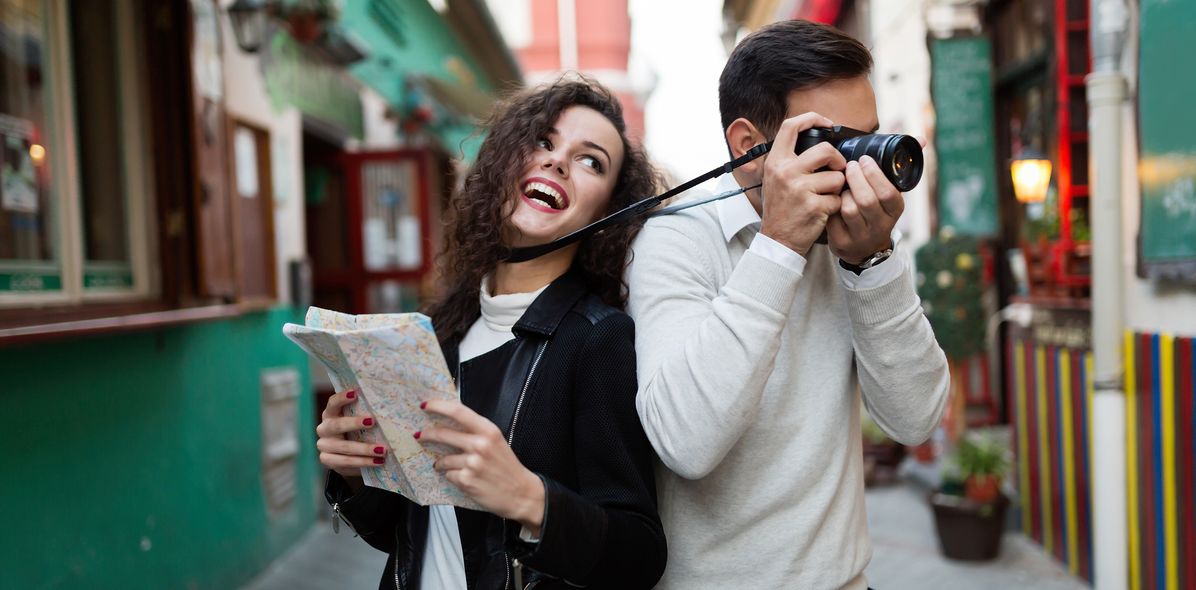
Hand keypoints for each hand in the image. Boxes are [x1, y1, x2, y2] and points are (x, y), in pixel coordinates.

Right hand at [315, 389, 385, 484]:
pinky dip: (363, 462)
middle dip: (355, 423)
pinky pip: (346, 462)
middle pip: (337, 425)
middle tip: (373, 421)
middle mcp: (324, 428)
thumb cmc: (356, 431)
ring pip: (344, 447)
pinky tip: (377, 462)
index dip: (342, 398)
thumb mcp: (359, 421)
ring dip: (365, 449)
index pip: (333, 403)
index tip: (355, 393)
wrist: (345, 455)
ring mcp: (324, 445)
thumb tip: (397, 405)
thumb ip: (367, 413)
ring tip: (383, 451)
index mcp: (330, 414)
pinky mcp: (327, 460)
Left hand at [418, 400, 545, 535]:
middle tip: (420, 436)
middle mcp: (480, 444)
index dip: (439, 406)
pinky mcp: (466, 480)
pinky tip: (463, 478)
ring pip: (444, 459)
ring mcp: (472, 463)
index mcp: (489, 431)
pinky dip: (452, 476)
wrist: (521, 494)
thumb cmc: (507, 467)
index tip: (426, 405)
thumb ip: (476, 432)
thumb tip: (449, 425)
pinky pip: (449, 475)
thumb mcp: (496, 442)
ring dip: (441, 463)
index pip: (458, 412)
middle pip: (444, 433)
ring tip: (447, 466)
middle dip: (427, 434)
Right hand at [759, 112, 846, 256]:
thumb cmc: (780, 208)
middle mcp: (786, 172)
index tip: (826, 124)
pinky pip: (838, 197)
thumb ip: (790, 159)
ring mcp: (800, 189)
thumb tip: (817, 140)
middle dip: (838, 160)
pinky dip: (835, 205)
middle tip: (837, 169)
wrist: (777, 240)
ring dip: (837, 187)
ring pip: (837, 176)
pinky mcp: (814, 206)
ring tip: (825, 196)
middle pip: (825, 150)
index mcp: (776, 162)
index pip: (791, 126)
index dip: (812, 118)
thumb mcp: (774, 178)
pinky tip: (824, 210)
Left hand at [826, 155, 903, 264]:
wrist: (864, 248)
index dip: (874, 174)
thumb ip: (901, 166)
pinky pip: (833, 220)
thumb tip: (921, 139)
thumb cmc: (877, 210)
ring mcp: (861, 237)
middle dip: (856, 179)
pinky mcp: (843, 243)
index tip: (863, 159)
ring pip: (849, 209)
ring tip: (841, 182)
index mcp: (895, 210)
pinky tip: (831, 196)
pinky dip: (830, 204)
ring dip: (843, 192)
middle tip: (849, 165)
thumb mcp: (891, 192)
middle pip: (867, 200)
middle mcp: (881, 226)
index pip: (888, 193)